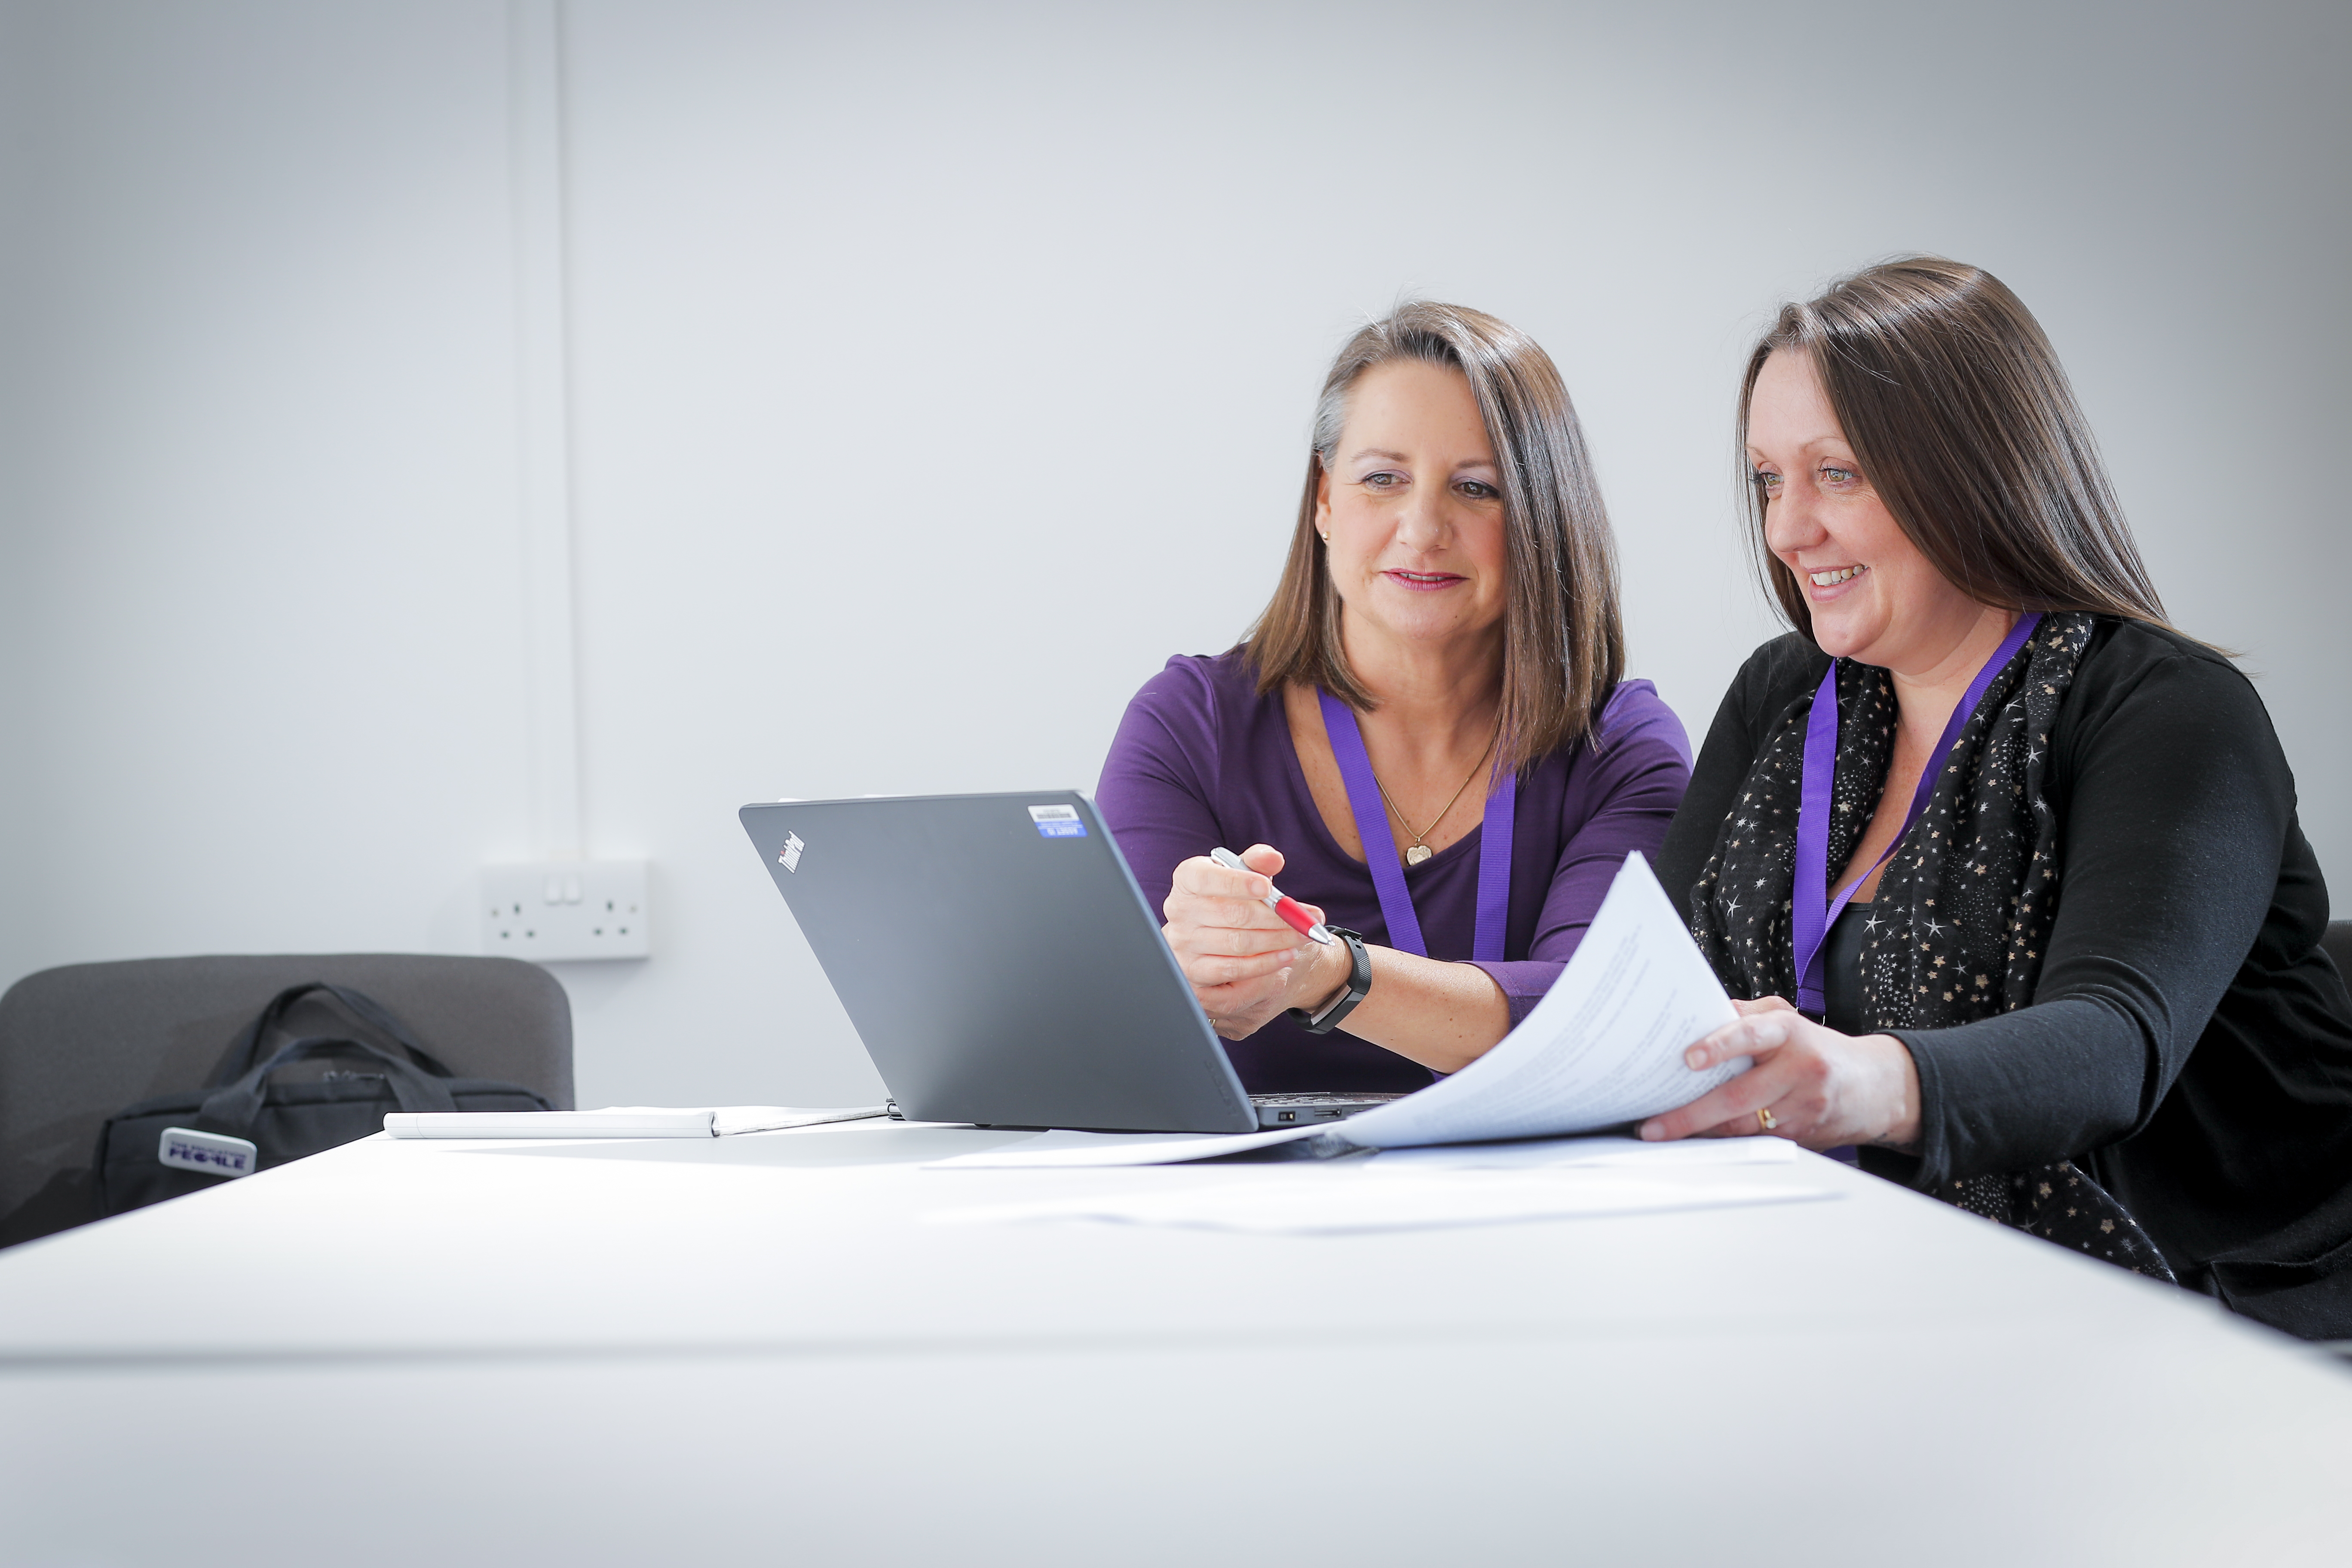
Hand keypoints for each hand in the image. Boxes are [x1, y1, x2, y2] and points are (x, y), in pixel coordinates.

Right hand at [1162, 844, 1343, 1039]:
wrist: (1222, 932)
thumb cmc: (1235, 897)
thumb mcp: (1246, 875)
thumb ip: (1258, 862)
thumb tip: (1273, 858)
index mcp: (1187, 879)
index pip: (1205, 878)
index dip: (1237, 883)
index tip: (1268, 887)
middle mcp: (1178, 911)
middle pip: (1231, 915)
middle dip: (1275, 919)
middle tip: (1304, 922)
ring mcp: (1182, 945)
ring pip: (1236, 944)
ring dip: (1276, 942)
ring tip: (1301, 938)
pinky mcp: (1192, 973)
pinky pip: (1232, 971)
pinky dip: (1264, 965)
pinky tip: (1285, 957)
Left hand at [1637, 996, 1920, 1150]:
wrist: (1876, 1088)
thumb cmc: (1816, 1048)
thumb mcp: (1787, 1019)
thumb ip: (1746, 1016)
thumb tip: (1699, 1015)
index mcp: (1791, 1033)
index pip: (1752, 1035)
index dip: (1719, 1045)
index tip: (1688, 1058)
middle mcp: (1800, 1070)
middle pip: (1738, 1096)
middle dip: (1690, 1115)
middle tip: (1652, 1126)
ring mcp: (1803, 1108)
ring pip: (1743, 1126)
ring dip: (1700, 1133)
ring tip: (1661, 1134)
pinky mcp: (1803, 1136)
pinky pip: (1755, 1140)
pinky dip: (1723, 1141)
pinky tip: (1696, 1141)